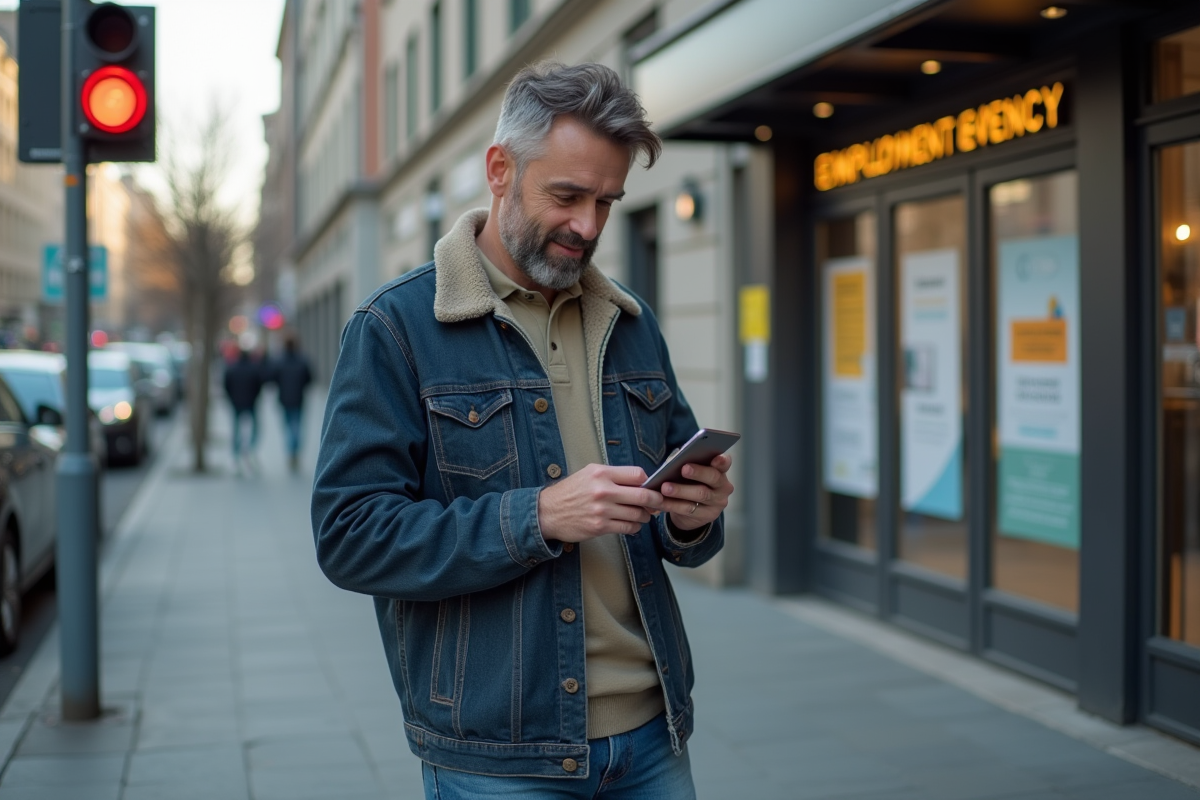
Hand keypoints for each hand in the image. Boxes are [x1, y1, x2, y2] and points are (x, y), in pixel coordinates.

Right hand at [538, 464, 665, 543]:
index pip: (637, 474)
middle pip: (643, 495)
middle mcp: (603, 490)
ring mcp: (602, 510)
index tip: (650, 486)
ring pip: (637, 514)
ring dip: (645, 515)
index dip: (648, 481)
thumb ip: (613, 475)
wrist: (548, 512)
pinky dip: (635, 527)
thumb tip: (640, 482)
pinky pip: (628, 527)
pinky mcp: (600, 526)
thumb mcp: (589, 474)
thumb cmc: (570, 492)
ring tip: (644, 514)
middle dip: (655, 500)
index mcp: (601, 473)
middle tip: (658, 503)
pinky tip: (632, 524)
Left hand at [662, 454, 733, 532]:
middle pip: (713, 478)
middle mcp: (722, 487)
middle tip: (684, 469)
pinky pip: (687, 510)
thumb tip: (671, 462)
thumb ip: (688, 465)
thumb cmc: (692, 484)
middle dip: (698, 472)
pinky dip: (671, 504)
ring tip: (665, 488)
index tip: (716, 458)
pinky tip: (658, 501)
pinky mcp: (706, 516)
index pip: (724, 463)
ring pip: (699, 495)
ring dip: (680, 491)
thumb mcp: (693, 474)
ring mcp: (716, 503)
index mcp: (720, 471)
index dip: (721, 460)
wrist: (695, 512)